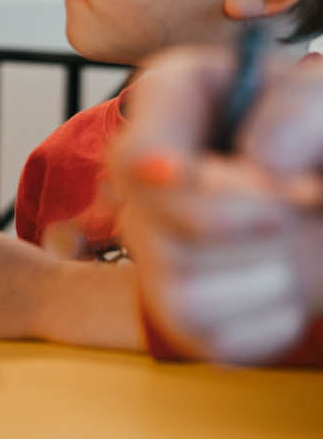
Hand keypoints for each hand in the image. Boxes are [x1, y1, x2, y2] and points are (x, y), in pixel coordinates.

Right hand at [115, 47, 322, 362]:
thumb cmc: (315, 135)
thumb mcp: (319, 98)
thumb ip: (299, 109)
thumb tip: (264, 164)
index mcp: (169, 106)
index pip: (134, 160)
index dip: (188, 187)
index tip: (276, 191)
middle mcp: (145, 181)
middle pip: (157, 237)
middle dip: (255, 230)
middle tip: (308, 198)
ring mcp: (158, 247)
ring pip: (181, 298)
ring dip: (269, 275)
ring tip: (297, 239)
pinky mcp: (185, 309)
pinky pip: (214, 340)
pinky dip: (272, 318)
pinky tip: (288, 277)